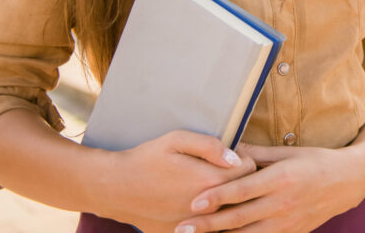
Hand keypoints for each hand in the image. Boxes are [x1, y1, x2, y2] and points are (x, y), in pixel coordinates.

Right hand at [99, 130, 254, 232]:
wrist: (114, 188)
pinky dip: (212, 219)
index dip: (246, 160)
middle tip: (226, 171)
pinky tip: (203, 207)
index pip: (250, 171)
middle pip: (242, 195)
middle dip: (241, 182)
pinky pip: (210, 229)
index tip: (233, 157)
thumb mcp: (177, 140)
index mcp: (209, 181)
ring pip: (229, 215)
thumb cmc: (147, 159)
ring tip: (215, 188)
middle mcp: (206, 208)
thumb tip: (236, 158)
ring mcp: (195, 226)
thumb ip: (210, 146)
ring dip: (228, 202)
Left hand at [175, 144, 364, 232]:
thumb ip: (255, 154)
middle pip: (238, 218)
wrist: (347, 181)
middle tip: (182, 228)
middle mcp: (282, 204)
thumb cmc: (314, 161)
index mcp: (280, 179)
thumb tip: (226, 148)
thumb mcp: (287, 152)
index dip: (216, 198)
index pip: (242, 191)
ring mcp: (287, 223)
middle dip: (208, 225)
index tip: (193, 203)